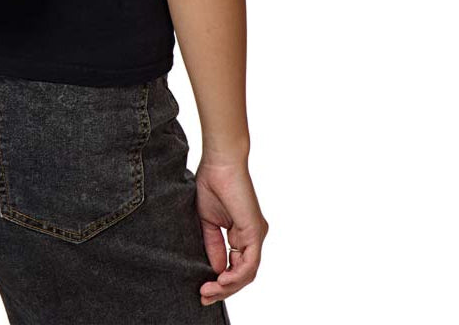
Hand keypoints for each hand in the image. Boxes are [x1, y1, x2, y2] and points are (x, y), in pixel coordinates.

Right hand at [195, 157, 267, 306]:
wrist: (219, 162)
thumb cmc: (211, 183)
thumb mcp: (207, 222)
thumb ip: (213, 246)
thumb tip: (215, 270)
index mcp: (242, 234)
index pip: (236, 267)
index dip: (220, 282)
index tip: (202, 290)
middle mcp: (253, 237)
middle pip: (242, 275)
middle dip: (223, 289)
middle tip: (204, 296)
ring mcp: (256, 235)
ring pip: (246, 274)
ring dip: (227, 286)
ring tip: (208, 290)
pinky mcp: (255, 232)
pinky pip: (249, 264)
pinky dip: (235, 276)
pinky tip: (220, 280)